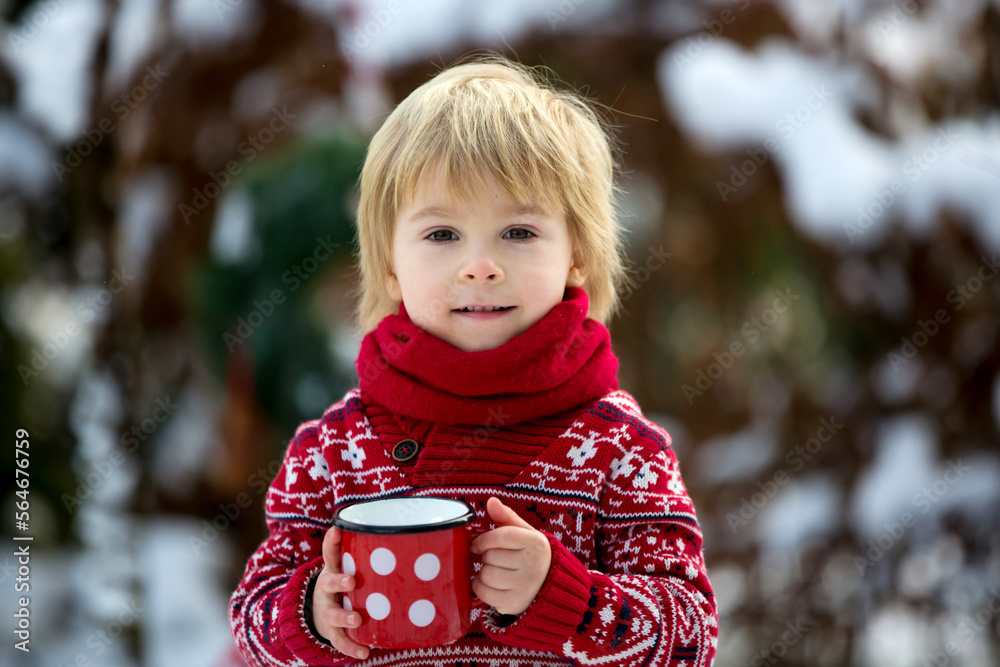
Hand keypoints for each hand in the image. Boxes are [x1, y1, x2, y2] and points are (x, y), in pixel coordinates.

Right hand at [311, 526, 370, 659]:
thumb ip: (363, 553)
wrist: (318, 611)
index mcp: (333, 570)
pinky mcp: (332, 632)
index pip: (330, 553)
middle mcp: (327, 590)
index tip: (336, 531)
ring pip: (333, 614)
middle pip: (328, 583)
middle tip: (351, 581)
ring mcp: (328, 611)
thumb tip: (392, 534)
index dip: (332, 542)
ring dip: (344, 617)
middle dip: (339, 582)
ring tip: (357, 619)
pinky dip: (351, 647)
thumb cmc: (342, 583)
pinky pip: (340, 641)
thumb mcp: (345, 566)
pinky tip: (365, 652)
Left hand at [470, 497, 551, 616]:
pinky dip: (481, 587)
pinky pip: (484, 593)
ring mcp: (525, 586)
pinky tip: (491, 584)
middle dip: (486, 556)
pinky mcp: (514, 604)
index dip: (483, 539)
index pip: (500, 536)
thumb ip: (506, 517)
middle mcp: (533, 565)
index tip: (477, 543)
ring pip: (486, 575)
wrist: (549, 585)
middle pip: (490, 557)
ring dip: (483, 572)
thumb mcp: (524, 533)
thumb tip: (491, 502)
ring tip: (494, 571)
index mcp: (535, 543)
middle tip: (494, 559)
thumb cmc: (530, 554)